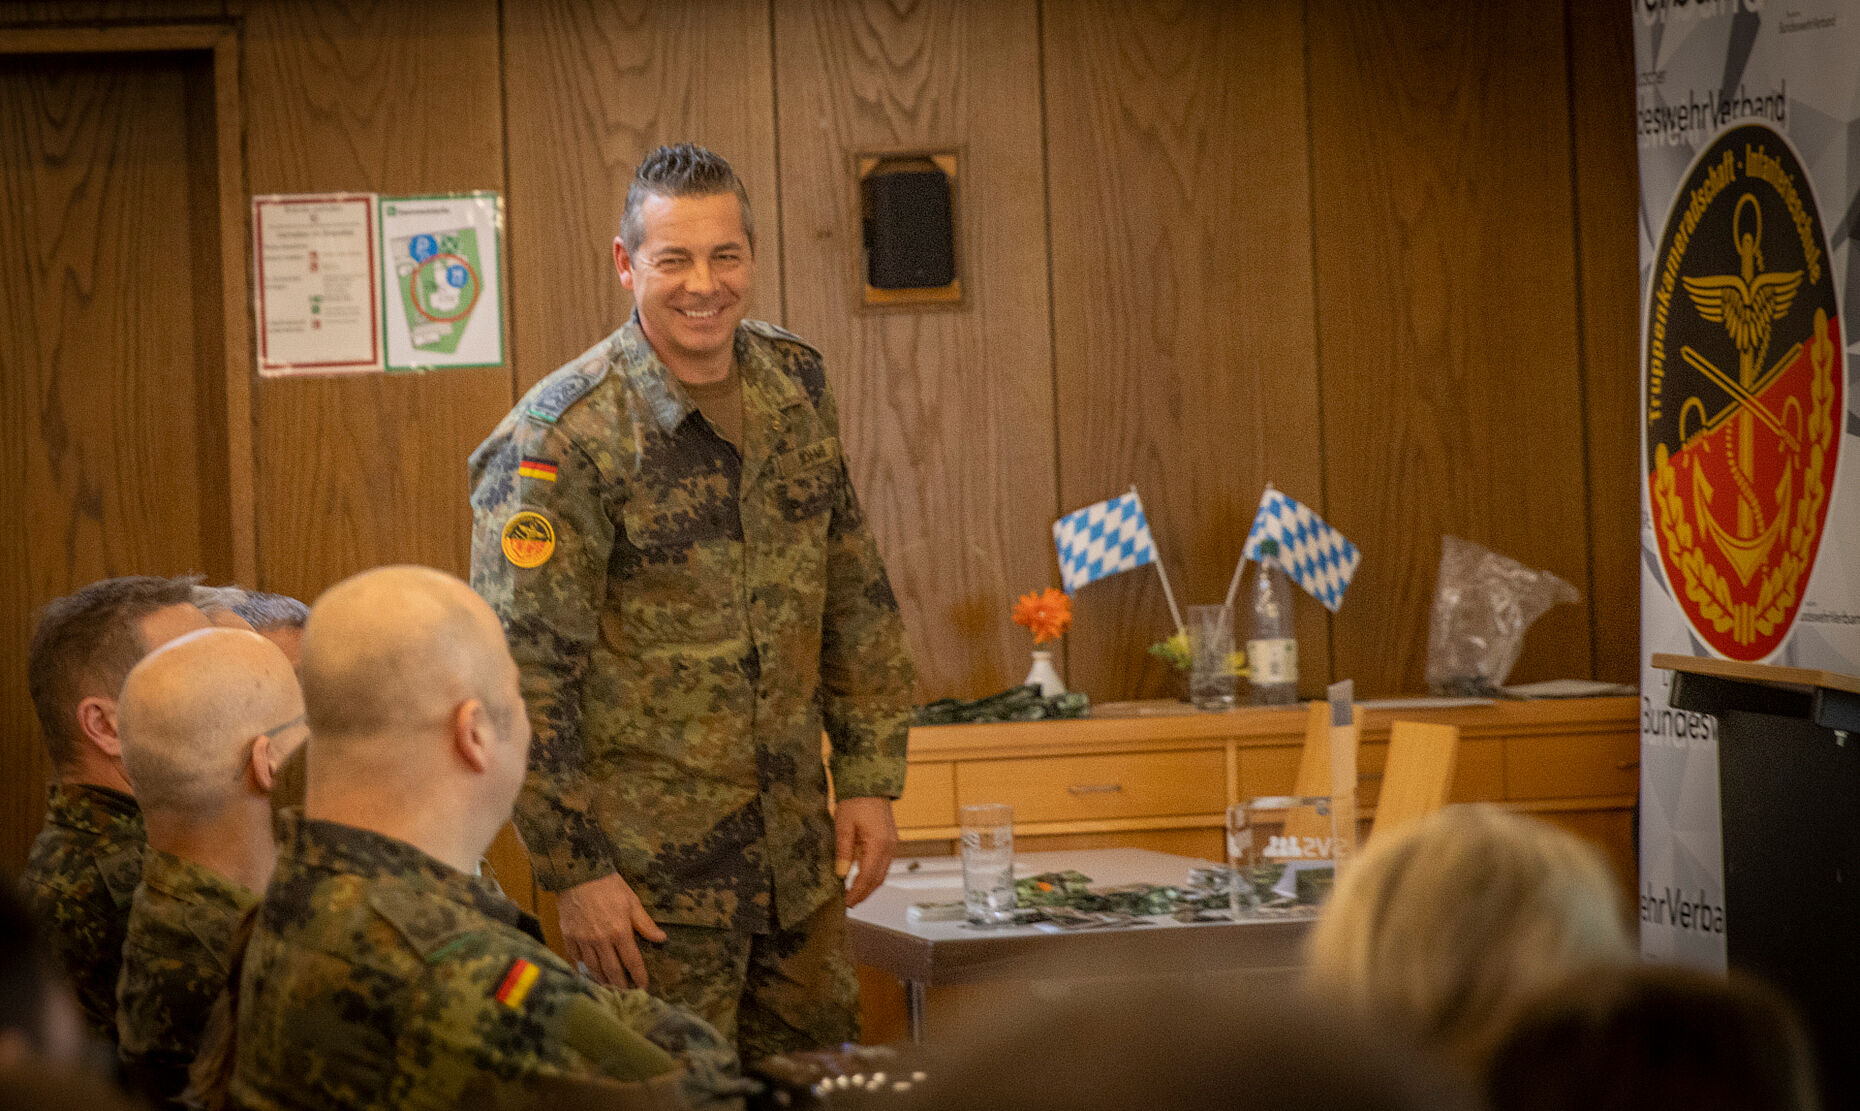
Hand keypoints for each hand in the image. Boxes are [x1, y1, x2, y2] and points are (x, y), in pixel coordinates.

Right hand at [555, 872, 665, 988]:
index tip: (643, 986)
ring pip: (593, 968)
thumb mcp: (632, 901)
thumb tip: (661, 939)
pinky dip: (583, 966)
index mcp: (619, 932)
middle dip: (620, 985)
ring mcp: (582, 941)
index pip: (632, 962)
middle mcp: (600, 941)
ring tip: (608, 985)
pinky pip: (576, 958)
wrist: (578, 874)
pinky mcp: (568, 937)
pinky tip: (588, 969)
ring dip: (602, 979)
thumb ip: (645, 923)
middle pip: (611, 971)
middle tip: (626, 992)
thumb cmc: (609, 886)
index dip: (639, 976)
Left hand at [834, 796, 897, 906]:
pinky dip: (873, 875)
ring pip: (882, 873)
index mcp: (879, 844)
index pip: (868, 877)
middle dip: (864, 893)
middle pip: (878, 879)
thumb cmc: (857, 800)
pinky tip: (861, 877)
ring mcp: (893, 844)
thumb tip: (840, 874)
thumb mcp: (843, 825)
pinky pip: (884, 864)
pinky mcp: (891, 841)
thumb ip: (843, 851)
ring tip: (853, 893)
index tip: (846, 902)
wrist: (871, 782)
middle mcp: (890, 847)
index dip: (857, 892)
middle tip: (849, 903)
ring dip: (869, 886)